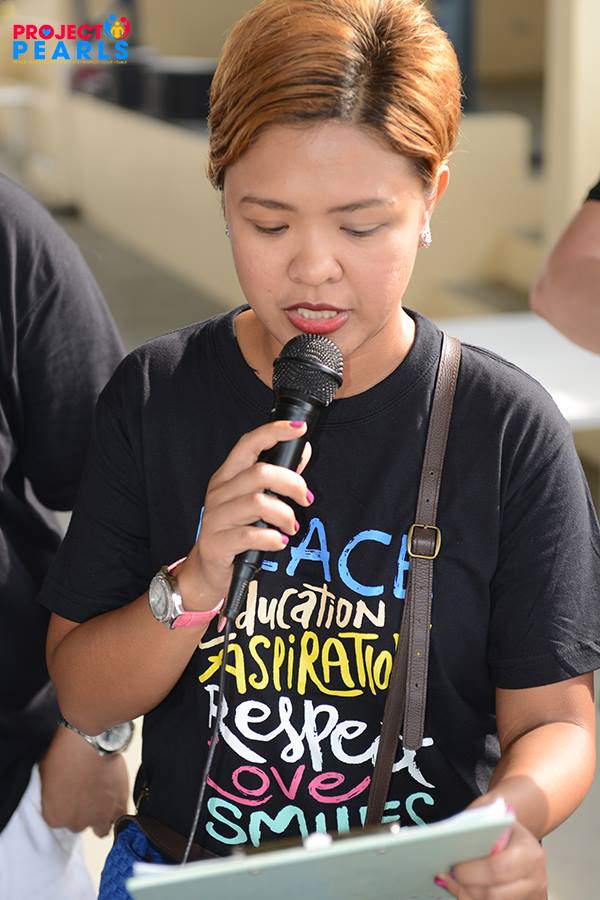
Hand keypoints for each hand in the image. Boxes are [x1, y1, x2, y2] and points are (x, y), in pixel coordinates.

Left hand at [39, 724, 129, 835]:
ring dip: (101, 817)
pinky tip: (116, 796)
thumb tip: (57, 790)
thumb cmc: (64, 752)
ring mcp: (98, 817)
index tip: (69, 794)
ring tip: (103, 800)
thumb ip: (50, 793)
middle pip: (79, 824)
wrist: (88, 742)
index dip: (65, 806)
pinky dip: (118, 810)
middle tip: (86, 794)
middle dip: (82, 812)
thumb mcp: (45, 774)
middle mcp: (76, 823)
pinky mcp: (118, 807)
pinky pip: (120, 817)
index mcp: (54, 817)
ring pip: (101, 829)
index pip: (59, 819)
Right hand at [178, 420, 312, 607]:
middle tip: (306, 499)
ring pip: (258, 503)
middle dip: (292, 483)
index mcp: (228, 476)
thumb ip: (278, 477)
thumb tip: (303, 453)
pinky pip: (250, 535)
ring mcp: (215, 518)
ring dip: (285, 515)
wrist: (208, 570)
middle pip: (260, 473)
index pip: (248, 444)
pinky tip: (279, 542)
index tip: (298, 429)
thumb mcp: (255, 501)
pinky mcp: (216, 543)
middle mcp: (219, 493)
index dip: (273, 432)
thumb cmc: (236, 531)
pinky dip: (272, 539)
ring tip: (291, 527)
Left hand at [434, 819, 546, 898]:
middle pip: (494, 895)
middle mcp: (536, 878)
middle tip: (450, 876)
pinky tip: (466, 890)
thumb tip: (450, 843)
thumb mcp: (490, 818)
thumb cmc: (501, 826)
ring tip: (456, 882)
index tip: (453, 866)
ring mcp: (533, 896)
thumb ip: (474, 831)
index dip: (470, 871)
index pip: (497, 869)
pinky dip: (476, 899)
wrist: (517, 835)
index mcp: (530, 853)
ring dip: (469, 895)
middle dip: (466, 886)